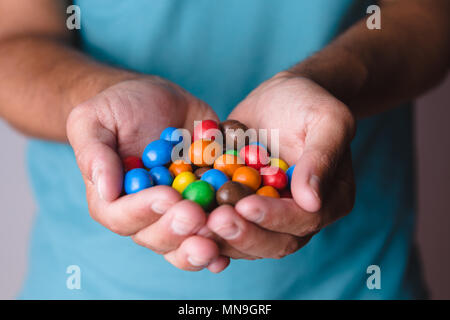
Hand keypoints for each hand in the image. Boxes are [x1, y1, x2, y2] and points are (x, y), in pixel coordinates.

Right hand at [67, 76, 228, 271]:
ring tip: (220, 233)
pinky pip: (216, 228)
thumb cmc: (119, 108)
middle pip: (158, 237)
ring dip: (204, 243)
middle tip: (197, 215)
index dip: (144, 211)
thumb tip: (104, 190)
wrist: (156, 100)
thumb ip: (94, 153)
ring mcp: (177, 212)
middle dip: (178, 230)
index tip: (167, 196)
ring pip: (187, 241)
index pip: (122, 217)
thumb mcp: (94, 120)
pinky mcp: (205, 203)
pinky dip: (227, 238)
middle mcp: (146, 214)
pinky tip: (238, 241)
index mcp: (113, 200)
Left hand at [207, 73, 355, 259]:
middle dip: (244, 233)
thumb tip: (311, 201)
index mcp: (329, 201)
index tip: (247, 205)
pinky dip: (203, 222)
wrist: (280, 98)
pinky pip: (224, 222)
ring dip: (219, 235)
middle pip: (274, 242)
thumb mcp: (327, 120)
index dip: (276, 217)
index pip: (304, 220)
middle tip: (215, 220)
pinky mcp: (241, 208)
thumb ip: (321, 158)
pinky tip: (182, 214)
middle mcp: (299, 217)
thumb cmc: (309, 103)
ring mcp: (268, 215)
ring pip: (246, 240)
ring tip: (194, 219)